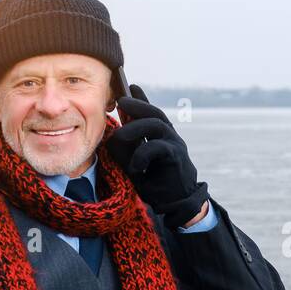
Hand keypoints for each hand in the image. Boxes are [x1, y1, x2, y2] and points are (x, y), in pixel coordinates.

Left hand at [107, 83, 208, 227]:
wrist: (177, 204)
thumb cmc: (156, 184)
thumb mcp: (134, 164)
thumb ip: (126, 150)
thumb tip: (113, 137)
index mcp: (161, 137)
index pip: (151, 113)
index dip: (142, 98)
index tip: (130, 85)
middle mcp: (170, 137)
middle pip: (155, 113)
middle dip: (137, 103)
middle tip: (121, 100)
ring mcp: (175, 145)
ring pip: (156, 125)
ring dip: (134, 128)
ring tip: (120, 135)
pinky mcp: (176, 158)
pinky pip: (156, 148)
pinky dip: (141, 155)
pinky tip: (135, 166)